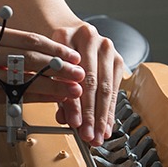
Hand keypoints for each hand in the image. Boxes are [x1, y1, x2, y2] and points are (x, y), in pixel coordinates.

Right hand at [0, 25, 85, 111]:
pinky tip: (50, 99)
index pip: (29, 40)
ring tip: (71, 88)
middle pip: (30, 59)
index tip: (73, 54)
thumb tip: (45, 54)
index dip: (55, 48)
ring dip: (52, 85)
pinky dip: (35, 98)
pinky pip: (13, 96)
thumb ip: (8, 47)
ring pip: (24, 80)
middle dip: (59, 67)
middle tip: (79, 72)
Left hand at [52, 23, 124, 145]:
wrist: (70, 31)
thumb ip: (56, 90)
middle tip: (88, 135)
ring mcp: (106, 47)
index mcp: (66, 36)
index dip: (74, 103)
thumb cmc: (57, 52)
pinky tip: (106, 125)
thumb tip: (64, 118)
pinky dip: (110, 109)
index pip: (72, 76)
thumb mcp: (50, 67)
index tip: (75, 123)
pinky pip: (115, 88)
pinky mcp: (117, 58)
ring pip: (106, 87)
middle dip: (91, 114)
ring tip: (98, 135)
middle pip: (92, 82)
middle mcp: (89, 38)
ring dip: (103, 115)